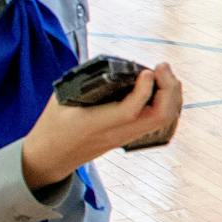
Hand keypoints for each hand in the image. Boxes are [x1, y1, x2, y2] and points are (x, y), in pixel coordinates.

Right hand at [21, 63, 182, 190]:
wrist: (51, 157)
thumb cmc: (53, 126)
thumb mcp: (60, 100)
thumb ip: (85, 82)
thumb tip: (112, 64)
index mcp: (94, 124)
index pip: (129, 112)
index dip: (144, 91)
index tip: (147, 71)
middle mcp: (116, 133)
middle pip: (159, 117)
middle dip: (168, 89)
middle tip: (162, 66)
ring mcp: (126, 137)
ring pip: (163, 120)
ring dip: (171, 94)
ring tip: (165, 74)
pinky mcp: (130, 136)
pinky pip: (159, 122)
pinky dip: (167, 103)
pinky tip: (163, 89)